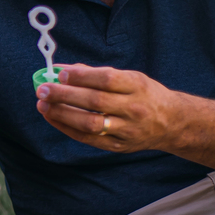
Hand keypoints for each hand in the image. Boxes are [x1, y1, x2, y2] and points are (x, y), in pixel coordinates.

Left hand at [35, 65, 179, 152]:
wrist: (171, 123)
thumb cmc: (144, 95)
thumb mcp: (130, 77)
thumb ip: (97, 74)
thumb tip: (62, 69)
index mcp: (137, 86)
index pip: (107, 80)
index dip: (81, 76)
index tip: (60, 73)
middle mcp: (134, 108)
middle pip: (95, 101)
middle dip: (64, 95)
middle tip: (42, 89)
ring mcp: (127, 129)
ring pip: (90, 123)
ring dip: (62, 114)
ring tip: (42, 105)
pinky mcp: (118, 145)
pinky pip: (88, 138)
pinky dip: (67, 128)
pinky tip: (52, 118)